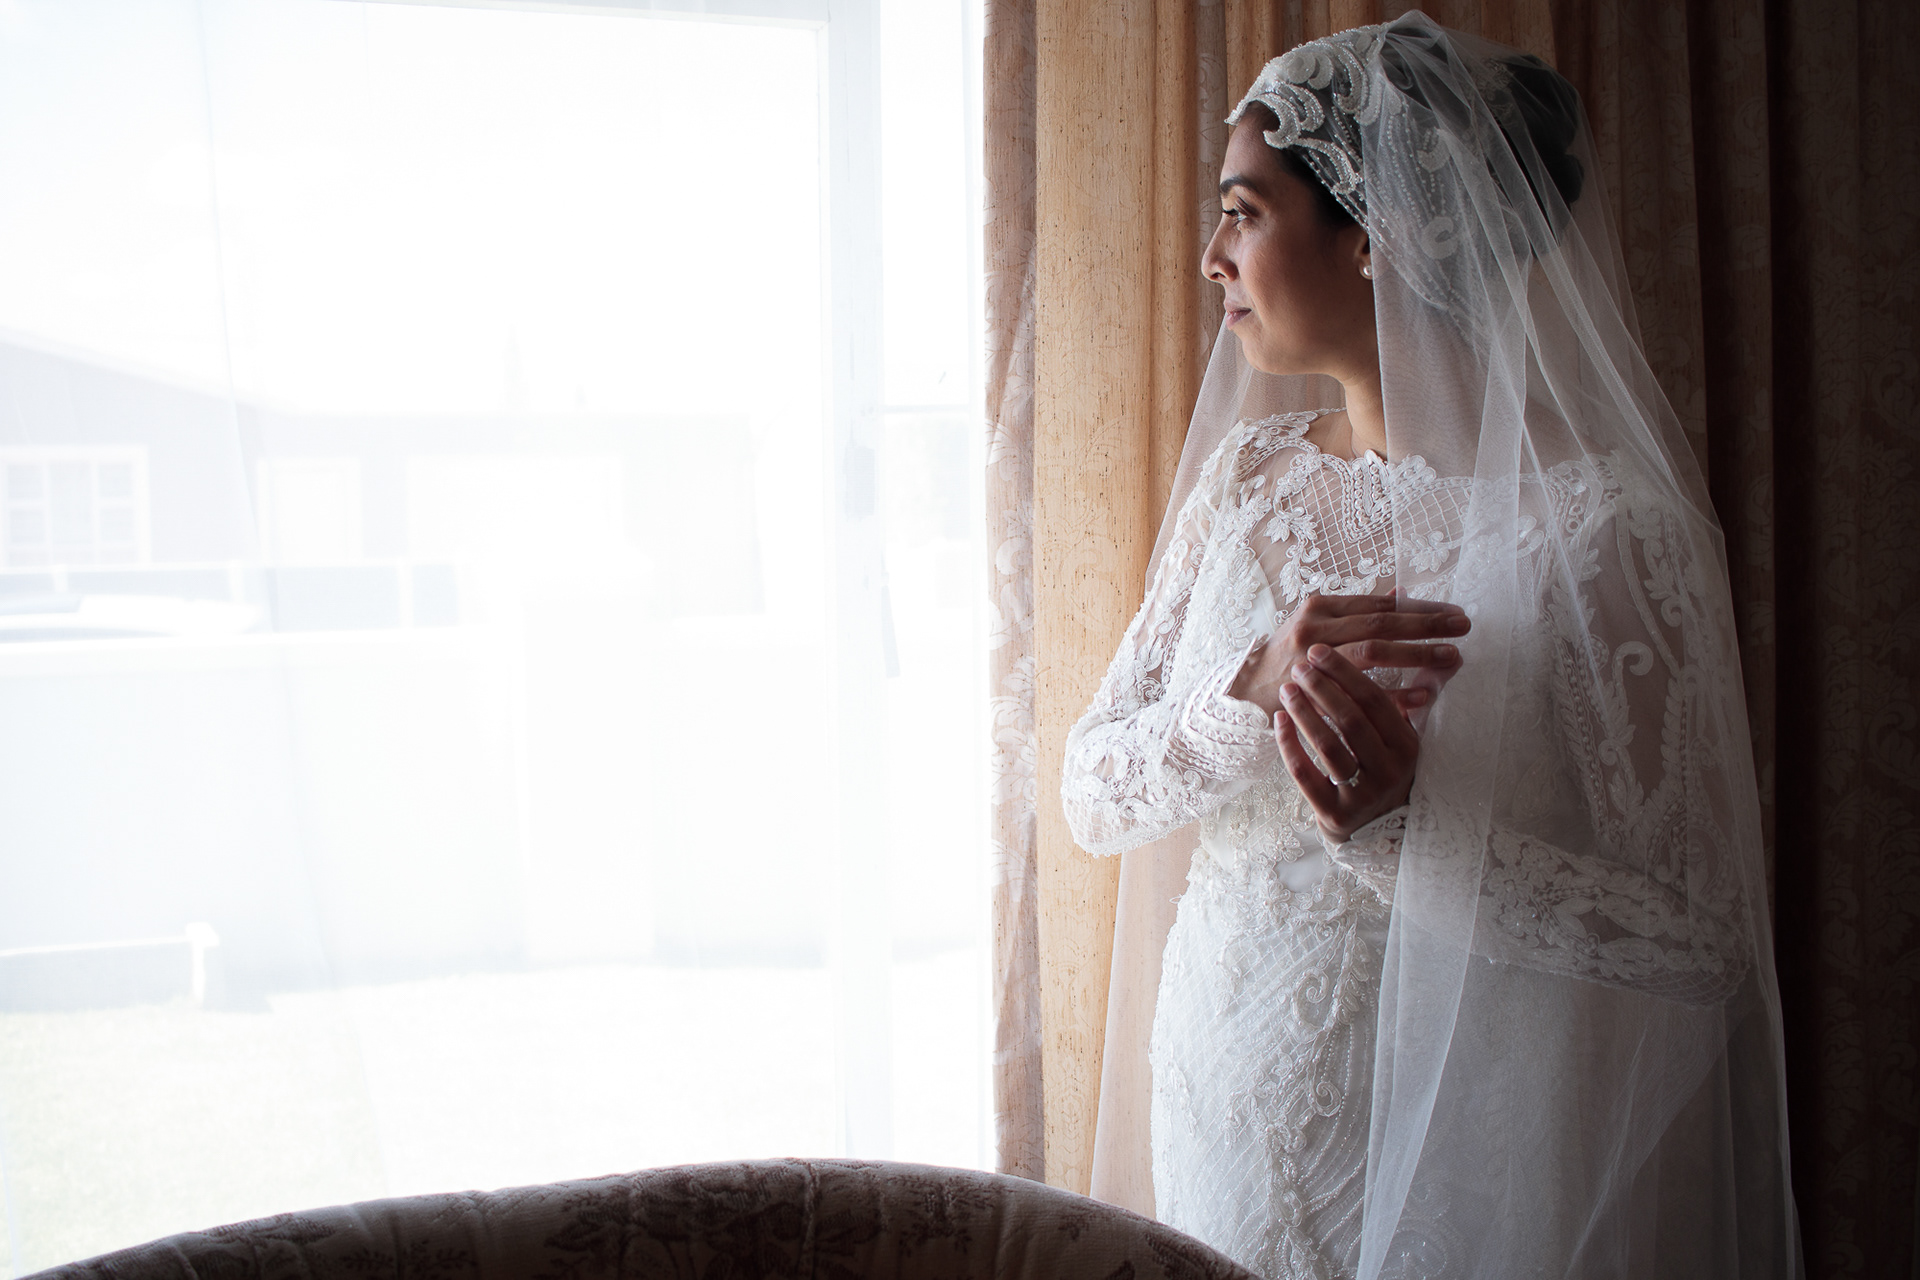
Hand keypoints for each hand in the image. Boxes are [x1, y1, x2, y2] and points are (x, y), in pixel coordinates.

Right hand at [1229, 592, 1468, 720]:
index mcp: (1319, 608)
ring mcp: (1313, 662)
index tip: (1453, 612)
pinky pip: (1362, 695)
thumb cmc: (1288, 655)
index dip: (1419, 608)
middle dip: (1426, 626)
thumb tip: (1400, 594)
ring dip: (1416, 656)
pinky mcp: (1313, 694)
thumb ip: (1357, 611)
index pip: (1379, 605)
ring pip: (1373, 654)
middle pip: (1380, 624)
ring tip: (1452, 658)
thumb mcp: (1317, 623)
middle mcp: (1315, 630)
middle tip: (1464, 628)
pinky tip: (1425, 695)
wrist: (1246, 692)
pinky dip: (1396, 695)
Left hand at [1274, 642, 1443, 842]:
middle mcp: (1389, 772)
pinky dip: (1289, 744)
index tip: (1320, 651)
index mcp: (1407, 747)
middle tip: (1300, 666)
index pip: (1375, 701)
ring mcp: (1362, 795)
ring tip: (1287, 688)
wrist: (1374, 829)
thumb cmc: (1382, 769)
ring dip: (1304, 712)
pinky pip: (1305, 775)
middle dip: (1322, 688)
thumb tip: (1451, 657)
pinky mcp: (1334, 813)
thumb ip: (1410, 700)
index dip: (1346, 673)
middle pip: (1350, 720)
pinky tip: (1279, 720)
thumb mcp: (1401, 739)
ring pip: (1327, 745)